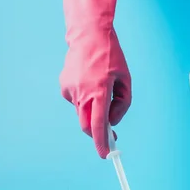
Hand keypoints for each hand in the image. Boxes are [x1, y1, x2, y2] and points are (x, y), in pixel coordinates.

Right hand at [59, 0, 129, 157]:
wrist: (88, 34)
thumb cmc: (111, 56)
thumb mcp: (125, 80)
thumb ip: (122, 104)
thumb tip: (112, 122)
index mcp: (99, 91)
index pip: (99, 125)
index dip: (102, 143)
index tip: (105, 155)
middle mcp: (82, 93)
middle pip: (87, 125)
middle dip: (98, 133)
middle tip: (111, 137)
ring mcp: (70, 90)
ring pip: (83, 112)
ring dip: (93, 110)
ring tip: (102, 89)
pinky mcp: (64, 86)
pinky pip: (78, 101)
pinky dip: (86, 99)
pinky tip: (90, 82)